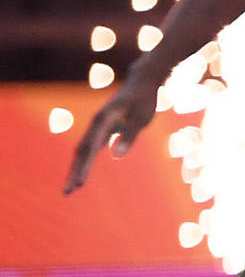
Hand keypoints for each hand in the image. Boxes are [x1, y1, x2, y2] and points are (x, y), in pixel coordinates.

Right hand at [63, 59, 163, 194]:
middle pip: (81, 152)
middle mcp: (95, 124)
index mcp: (103, 121)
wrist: (141, 83)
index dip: (85, 168)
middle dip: (74, 173)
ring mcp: (96, 126)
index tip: (80, 185)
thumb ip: (130, 136)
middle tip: (67, 193)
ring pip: (82, 151)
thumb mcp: (141, 119)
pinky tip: (80, 175)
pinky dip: (83, 162)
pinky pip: (88, 148)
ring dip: (76, 169)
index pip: (91, 149)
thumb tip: (116, 156)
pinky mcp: (101, 129)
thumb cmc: (144, 101)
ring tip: (71, 189)